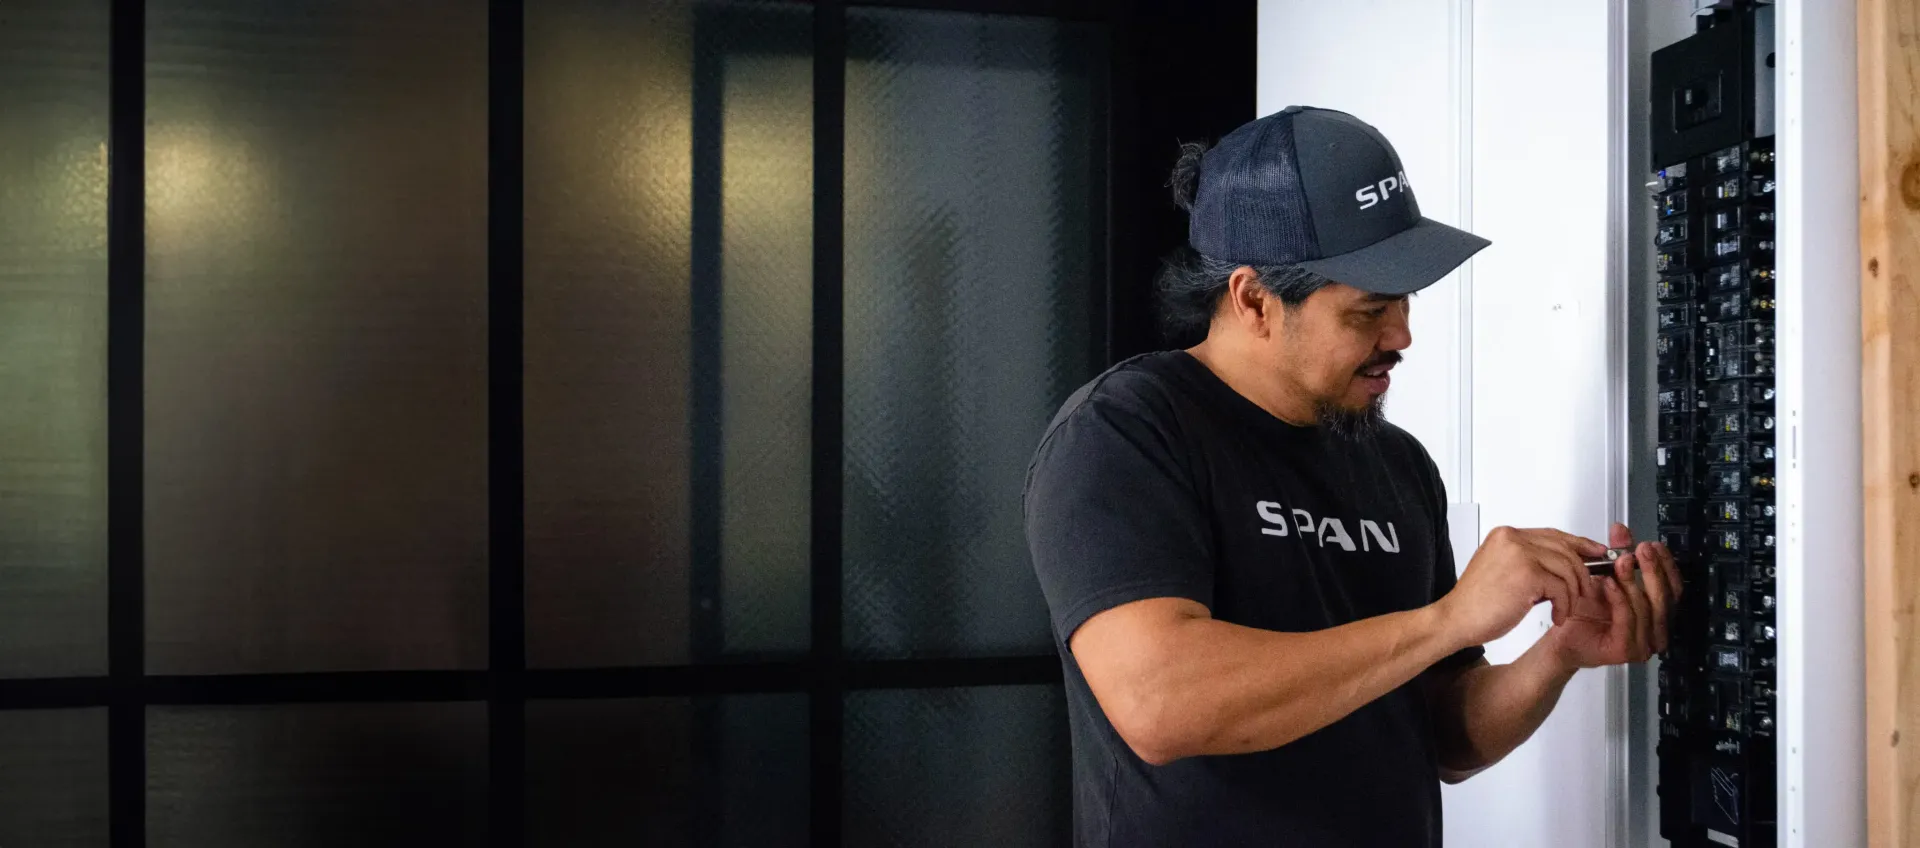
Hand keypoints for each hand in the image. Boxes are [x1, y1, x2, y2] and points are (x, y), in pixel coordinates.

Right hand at [1437, 526, 1610, 646]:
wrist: (1455, 620)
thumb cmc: (1476, 603)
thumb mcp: (1502, 571)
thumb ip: (1529, 561)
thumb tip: (1563, 563)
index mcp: (1505, 535)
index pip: (1553, 534)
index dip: (1579, 543)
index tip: (1595, 552)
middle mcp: (1512, 539)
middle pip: (1565, 548)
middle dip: (1582, 571)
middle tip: (1587, 589)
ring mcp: (1519, 554)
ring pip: (1567, 568)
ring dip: (1572, 593)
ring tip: (1564, 608)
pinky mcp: (1527, 575)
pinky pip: (1561, 588)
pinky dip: (1564, 605)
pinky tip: (1556, 616)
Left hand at [1544, 522, 1684, 668]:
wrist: (1561, 635)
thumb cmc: (1585, 611)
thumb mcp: (1605, 575)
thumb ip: (1616, 554)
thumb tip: (1621, 530)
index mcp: (1657, 613)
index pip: (1673, 587)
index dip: (1666, 565)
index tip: (1655, 546)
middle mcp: (1656, 630)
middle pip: (1665, 597)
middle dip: (1653, 570)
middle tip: (1641, 550)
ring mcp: (1644, 643)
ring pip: (1647, 608)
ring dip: (1634, 582)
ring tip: (1623, 562)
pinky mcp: (1626, 650)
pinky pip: (1627, 620)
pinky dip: (1619, 599)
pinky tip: (1609, 583)